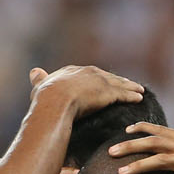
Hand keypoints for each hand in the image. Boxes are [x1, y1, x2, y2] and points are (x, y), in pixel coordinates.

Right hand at [28, 64, 145, 117]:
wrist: (55, 102)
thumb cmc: (45, 99)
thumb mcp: (39, 86)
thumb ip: (39, 79)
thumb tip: (34, 71)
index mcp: (72, 71)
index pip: (88, 73)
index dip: (96, 78)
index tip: (102, 81)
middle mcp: (88, 72)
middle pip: (106, 76)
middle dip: (117, 80)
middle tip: (127, 84)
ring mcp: (99, 81)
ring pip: (118, 83)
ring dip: (130, 86)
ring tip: (139, 90)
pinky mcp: (109, 93)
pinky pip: (124, 94)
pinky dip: (132, 95)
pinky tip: (140, 98)